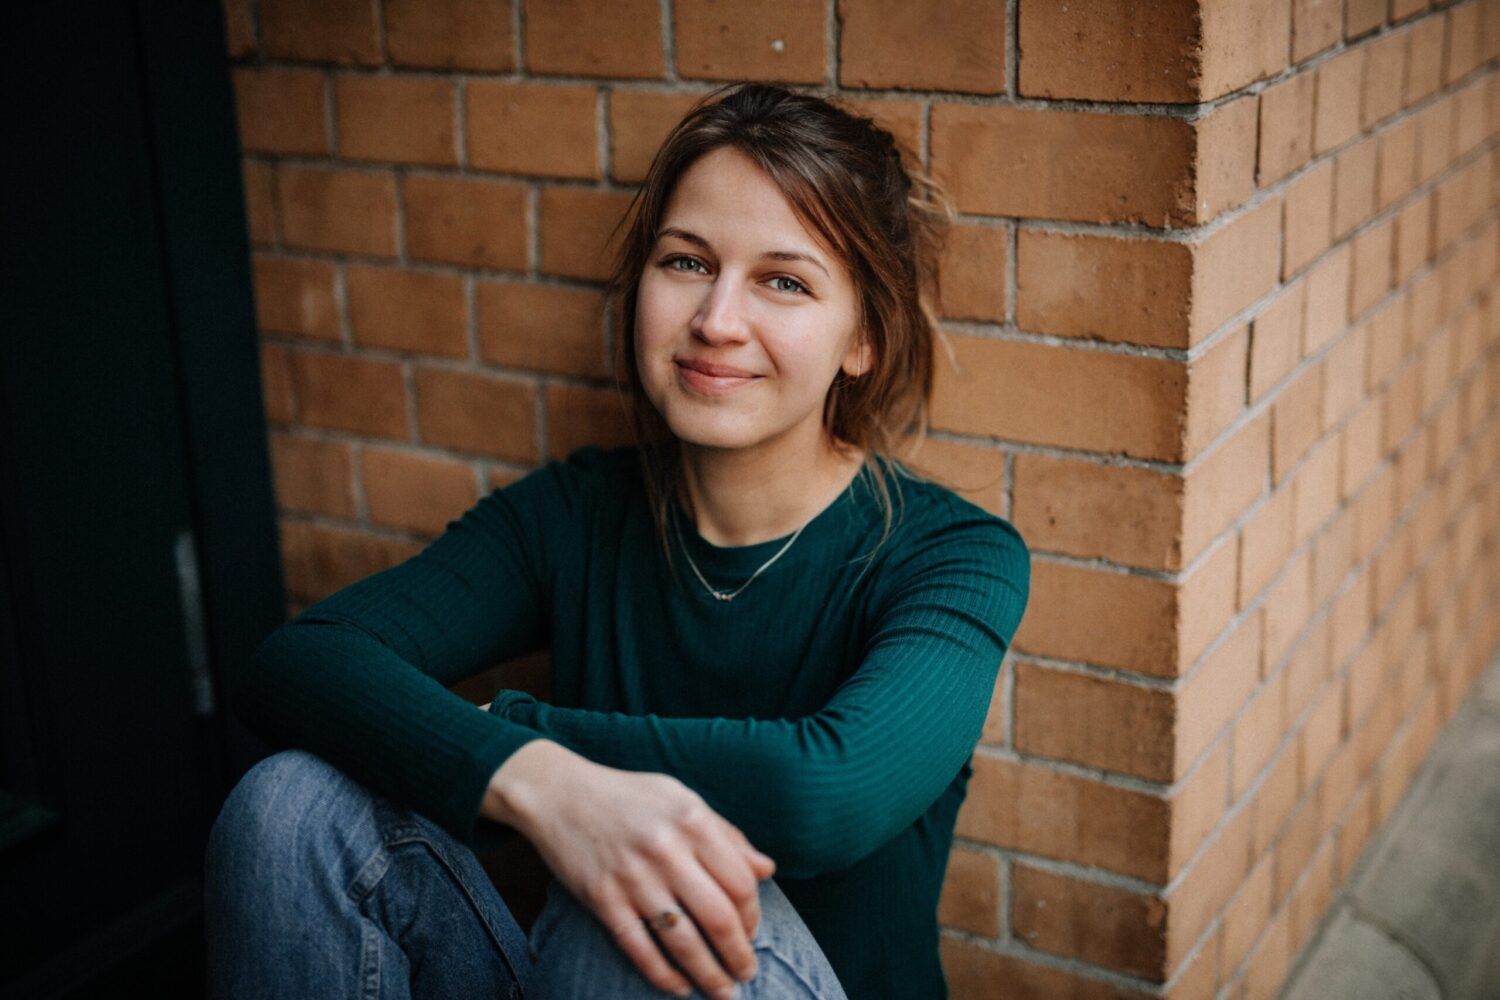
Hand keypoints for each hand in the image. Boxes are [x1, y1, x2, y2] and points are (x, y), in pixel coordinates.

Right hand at [487, 741, 775, 998]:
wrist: (558, 793)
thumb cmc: (628, 796)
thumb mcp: (682, 799)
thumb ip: (726, 835)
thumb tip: (767, 869)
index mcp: (692, 820)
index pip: (740, 882)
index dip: (753, 915)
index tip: (752, 933)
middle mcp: (666, 849)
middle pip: (718, 917)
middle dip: (739, 955)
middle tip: (747, 974)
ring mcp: (632, 876)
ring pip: (682, 940)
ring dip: (708, 974)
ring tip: (722, 992)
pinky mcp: (602, 898)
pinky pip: (639, 948)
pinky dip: (662, 975)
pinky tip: (678, 987)